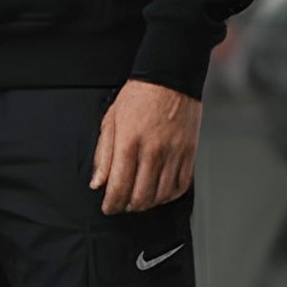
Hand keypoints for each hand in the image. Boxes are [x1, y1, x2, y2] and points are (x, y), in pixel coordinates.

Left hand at [90, 81, 200, 214]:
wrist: (170, 77)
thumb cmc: (138, 96)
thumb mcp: (111, 121)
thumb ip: (104, 155)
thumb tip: (98, 183)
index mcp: (129, 143)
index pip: (119, 187)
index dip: (111, 204)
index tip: (108, 208)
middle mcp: (153, 151)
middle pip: (140, 197)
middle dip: (127, 207)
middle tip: (121, 205)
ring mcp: (174, 153)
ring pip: (160, 195)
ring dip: (147, 204)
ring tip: (138, 200)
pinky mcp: (189, 152)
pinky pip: (181, 185)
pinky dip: (168, 195)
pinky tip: (159, 193)